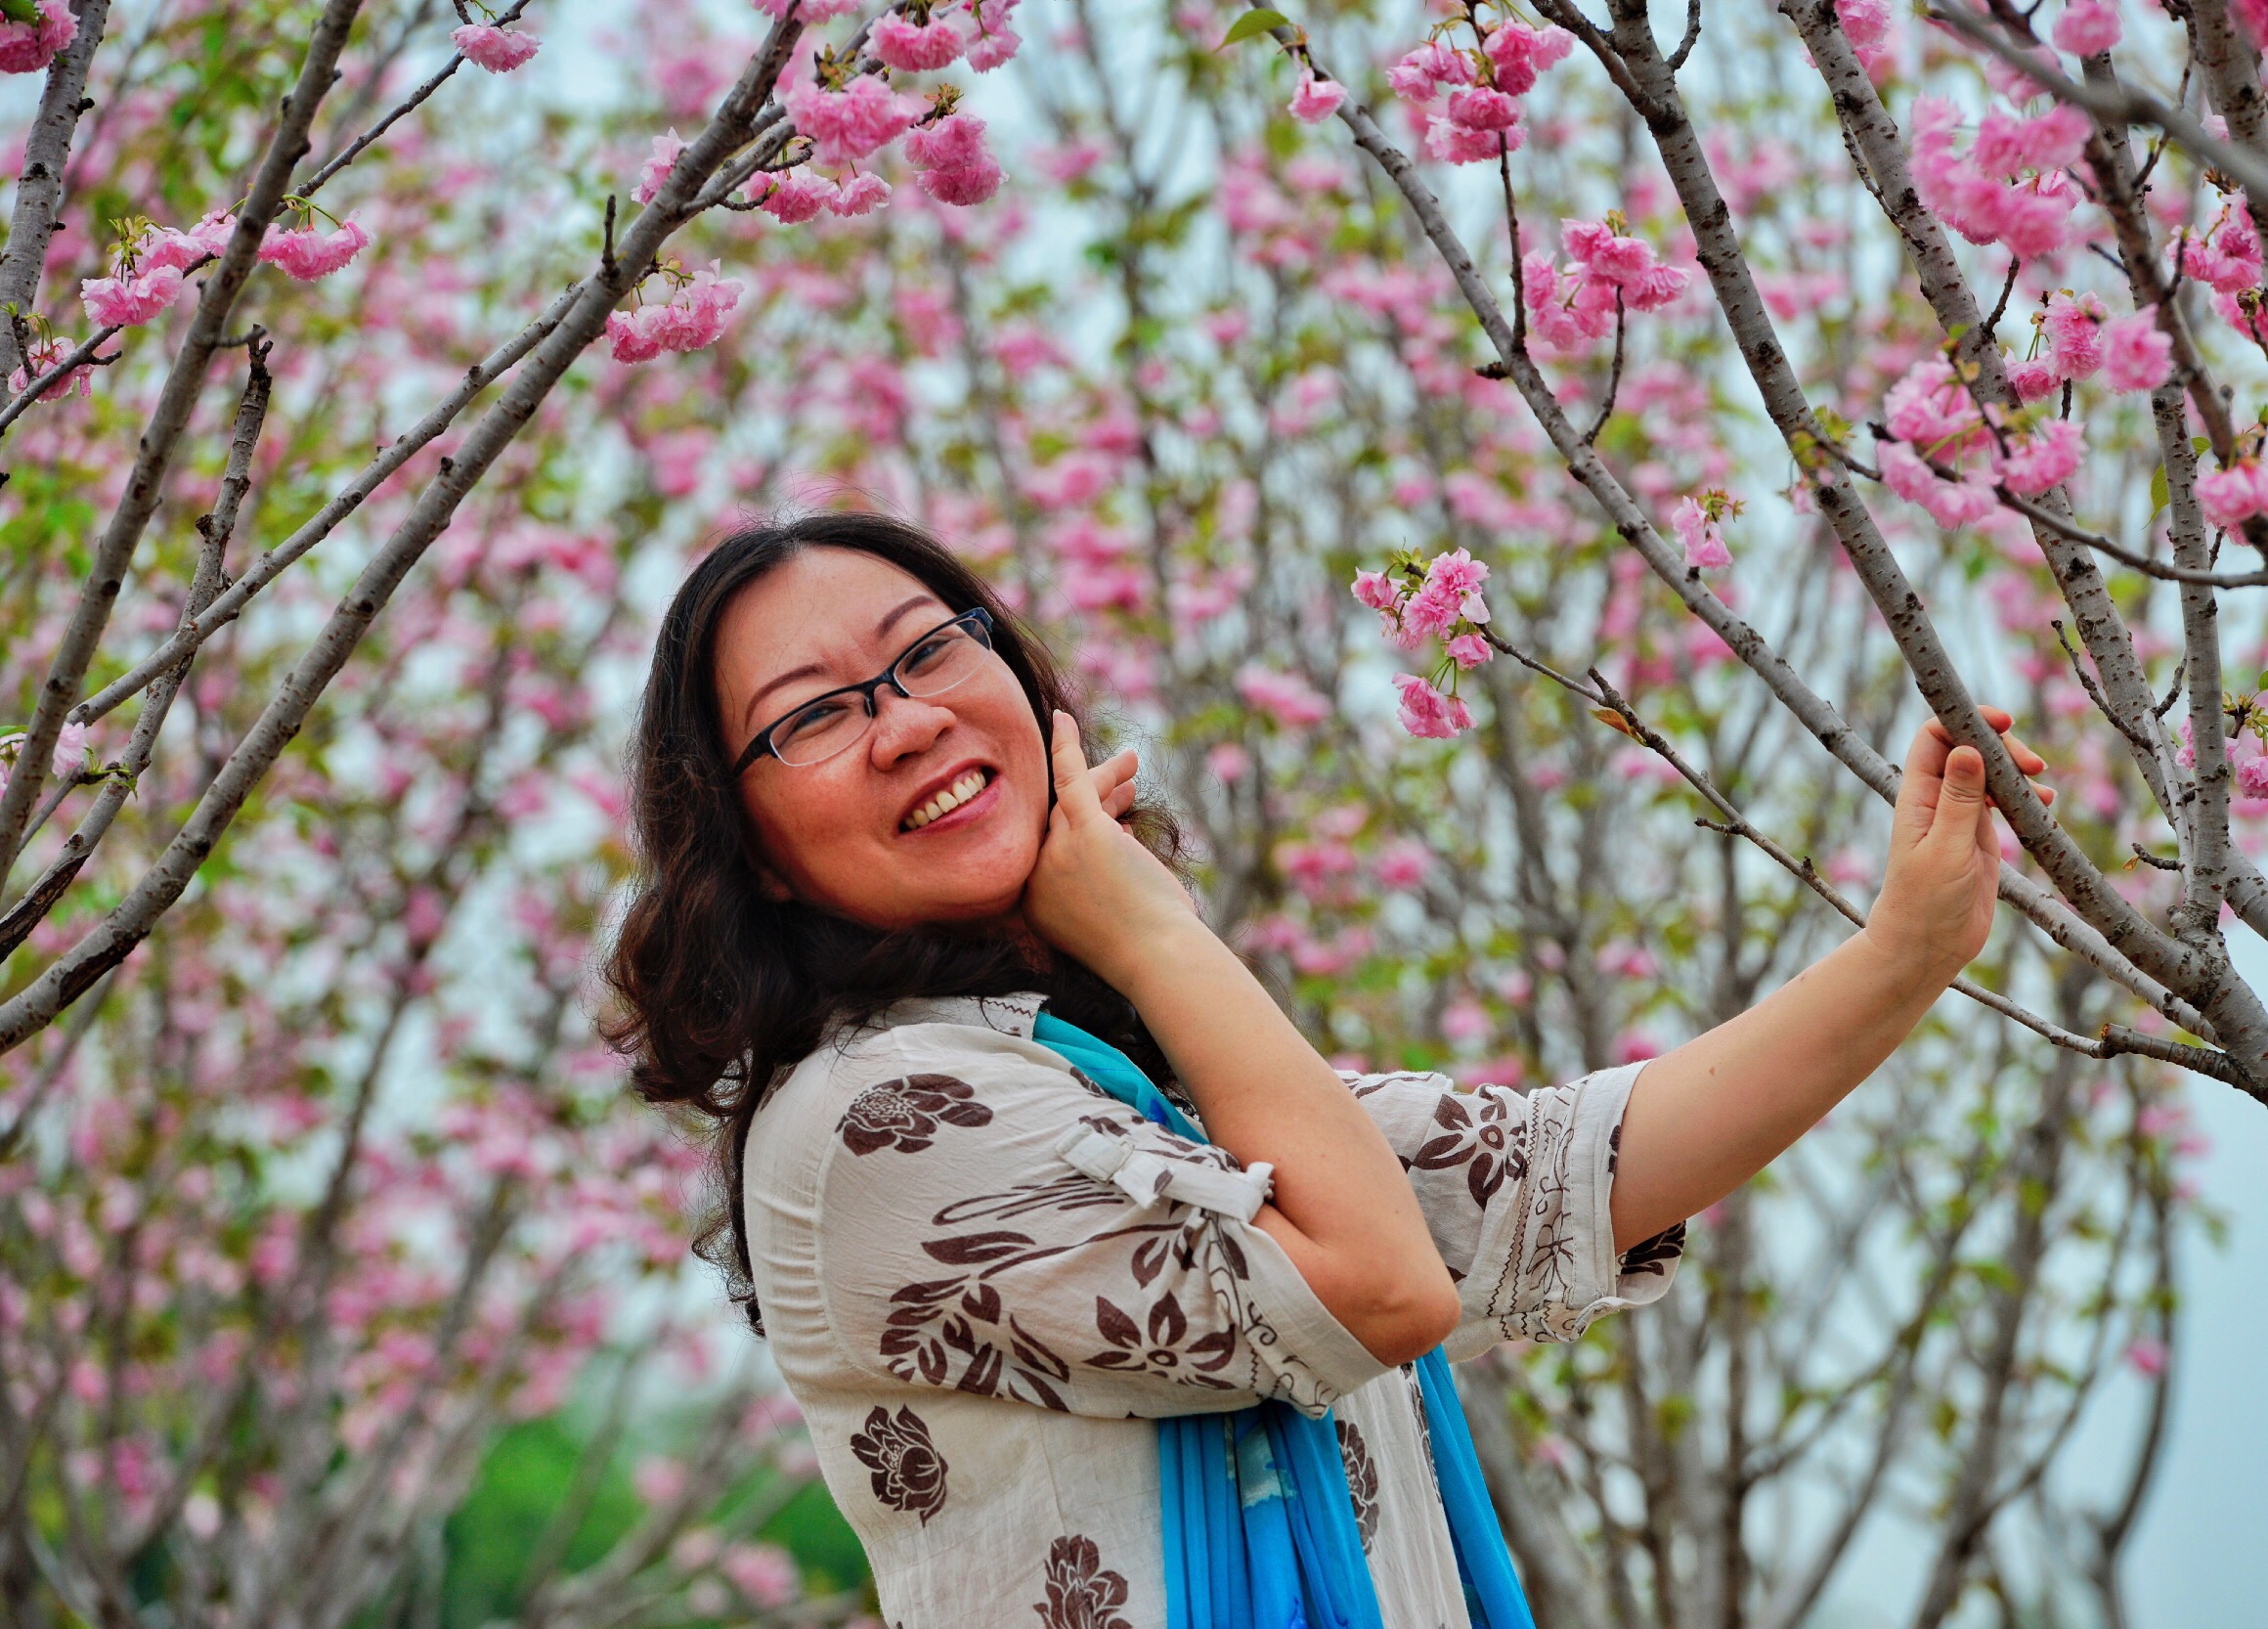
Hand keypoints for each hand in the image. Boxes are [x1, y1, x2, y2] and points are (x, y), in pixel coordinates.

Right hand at [1021, 710, 1199, 986]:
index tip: (1119, 821)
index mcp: (1035, 903)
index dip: (1089, 826)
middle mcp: (1035, 877)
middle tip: (1129, 786)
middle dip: (1099, 797)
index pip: (1056, 846)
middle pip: (1062, 819)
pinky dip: (1065, 746)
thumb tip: (1123, 832)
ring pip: (1075, 800)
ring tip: (1132, 766)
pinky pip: (1067, 778)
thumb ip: (1106, 873)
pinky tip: (1062, 719)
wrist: (1158, 958)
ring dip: (1105, 779)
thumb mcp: (1116, 908)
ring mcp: (1055, 853)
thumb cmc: (1147, 944)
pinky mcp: (1083, 832)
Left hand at [1865, 705, 2051, 985]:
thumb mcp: (1947, 848)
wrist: (1926, 946)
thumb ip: (1960, 800)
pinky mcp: (1979, 836)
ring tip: (2043, 789)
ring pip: (1990, 773)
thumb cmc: (1925, 902)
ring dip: (2017, 771)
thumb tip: (1968, 748)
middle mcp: (1937, 799)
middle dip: (2003, 746)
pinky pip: (2003, 802)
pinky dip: (2024, 797)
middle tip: (2034, 766)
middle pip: (1970, 748)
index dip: (1966, 720)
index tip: (2003, 723)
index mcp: (1918, 795)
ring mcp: (1959, 816)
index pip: (1936, 737)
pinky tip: (2045, 804)